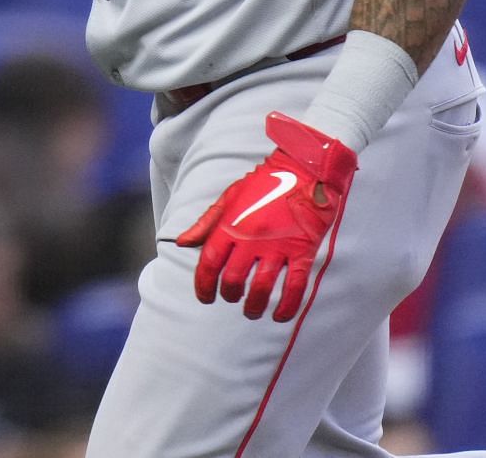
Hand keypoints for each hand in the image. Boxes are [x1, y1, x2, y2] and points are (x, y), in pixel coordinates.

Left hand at [174, 113, 358, 320]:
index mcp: (230, 224)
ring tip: (252, 312)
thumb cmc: (264, 183)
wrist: (304, 170)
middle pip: (233, 279)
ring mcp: (278, 246)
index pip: (209, 262)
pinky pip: (294, 286)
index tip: (205, 298)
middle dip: (230, 296)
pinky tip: (280, 316)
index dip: (203, 285)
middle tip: (232, 300)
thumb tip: (181, 242)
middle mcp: (251, 238)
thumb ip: (206, 222)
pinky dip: (286, 306)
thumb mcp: (230, 197)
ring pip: (261, 288)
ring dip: (254, 306)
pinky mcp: (302, 251)